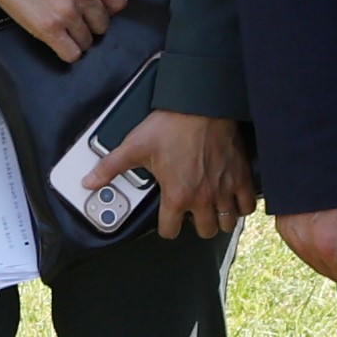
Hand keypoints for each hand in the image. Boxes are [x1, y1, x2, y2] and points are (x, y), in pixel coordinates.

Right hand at [0, 0, 123, 60]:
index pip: (119, 2)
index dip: (108, 9)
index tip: (99, 11)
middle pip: (103, 25)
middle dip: (91, 24)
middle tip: (77, 19)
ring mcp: (67, 13)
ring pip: (87, 42)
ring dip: (77, 39)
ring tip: (64, 29)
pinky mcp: (50, 29)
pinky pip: (72, 54)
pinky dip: (67, 52)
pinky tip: (60, 42)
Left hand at [92, 109, 258, 237]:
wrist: (202, 105)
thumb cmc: (171, 125)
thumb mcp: (134, 147)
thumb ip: (110, 168)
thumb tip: (88, 182)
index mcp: (177, 196)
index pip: (170, 231)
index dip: (166, 227)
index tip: (167, 219)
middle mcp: (203, 198)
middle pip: (204, 231)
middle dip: (197, 225)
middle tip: (191, 211)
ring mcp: (225, 189)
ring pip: (227, 223)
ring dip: (219, 219)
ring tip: (212, 208)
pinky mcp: (241, 176)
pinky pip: (248, 205)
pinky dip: (242, 206)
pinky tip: (234, 199)